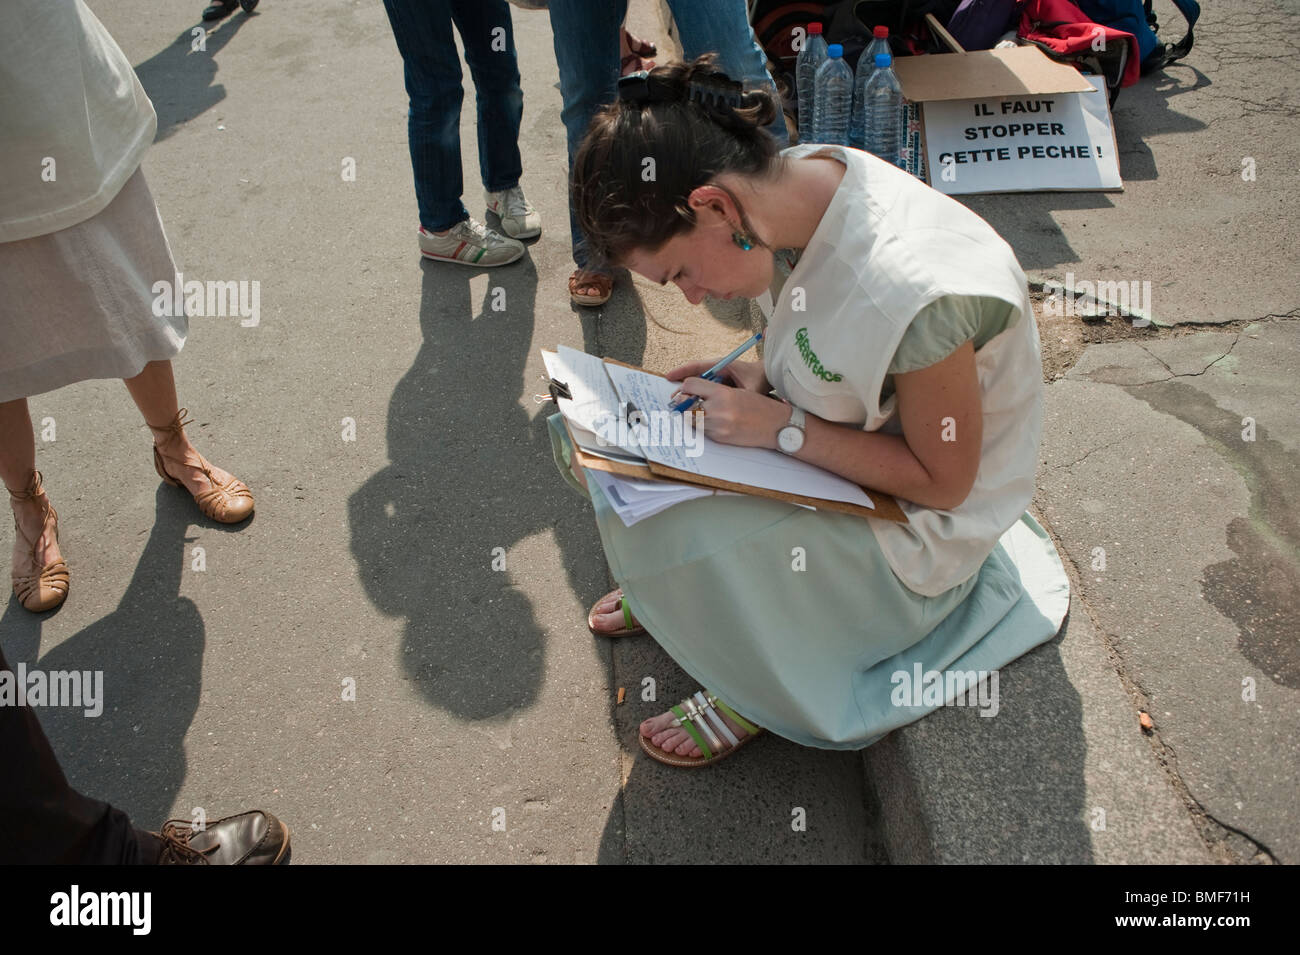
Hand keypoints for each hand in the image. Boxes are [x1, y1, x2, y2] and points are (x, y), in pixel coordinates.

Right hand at [666, 357, 768, 396]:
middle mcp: (717, 370)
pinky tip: (692, 408)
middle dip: (682, 387)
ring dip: (688, 394)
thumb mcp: (751, 389)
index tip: (669, 376)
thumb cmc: (759, 378)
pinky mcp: (720, 385)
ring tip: (678, 404)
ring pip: (699, 385)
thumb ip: (740, 396)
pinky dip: (697, 397)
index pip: (697, 367)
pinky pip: (705, 391)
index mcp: (722, 365)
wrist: (768, 375)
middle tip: (672, 398)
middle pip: (695, 377)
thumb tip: (728, 406)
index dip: (682, 372)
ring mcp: (718, 377)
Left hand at [675, 376, 789, 448]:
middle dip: (684, 404)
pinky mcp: (720, 438)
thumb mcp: (737, 391)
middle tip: (686, 404)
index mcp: (722, 393)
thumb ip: (714, 391)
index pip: (690, 385)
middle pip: (685, 405)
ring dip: (694, 417)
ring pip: (691, 421)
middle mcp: (718, 410)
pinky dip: (705, 427)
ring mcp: (718, 426)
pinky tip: (718, 424)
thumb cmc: (759, 406)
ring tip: (705, 414)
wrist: (776, 426)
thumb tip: (690, 393)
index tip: (686, 390)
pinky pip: (703, 431)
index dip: (686, 387)